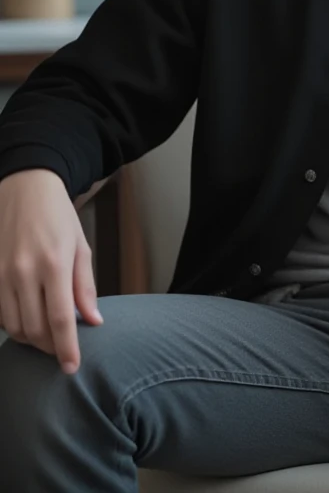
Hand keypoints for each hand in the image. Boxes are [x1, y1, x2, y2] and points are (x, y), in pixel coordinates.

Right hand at [0, 169, 102, 372]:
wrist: (25, 188)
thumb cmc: (59, 217)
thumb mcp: (80, 247)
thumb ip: (85, 286)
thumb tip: (93, 321)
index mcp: (53, 263)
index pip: (59, 319)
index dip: (66, 348)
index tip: (72, 368)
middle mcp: (24, 271)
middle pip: (34, 329)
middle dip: (50, 348)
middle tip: (63, 352)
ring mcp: (2, 273)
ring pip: (13, 326)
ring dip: (31, 340)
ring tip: (48, 339)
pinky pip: (0, 313)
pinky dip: (14, 325)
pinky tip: (29, 321)